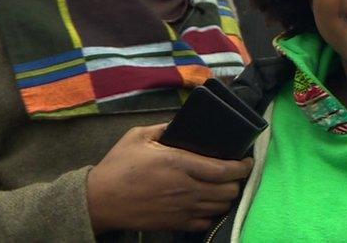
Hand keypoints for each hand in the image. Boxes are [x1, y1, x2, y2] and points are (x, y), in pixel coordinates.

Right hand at [86, 123, 253, 232]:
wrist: (99, 201)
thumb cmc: (118, 167)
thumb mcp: (138, 136)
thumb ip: (164, 127)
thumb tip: (181, 123)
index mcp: (179, 163)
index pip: (225, 169)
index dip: (243, 166)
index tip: (247, 161)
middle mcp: (186, 188)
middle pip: (228, 191)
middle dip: (237, 181)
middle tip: (235, 173)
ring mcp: (181, 209)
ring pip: (220, 207)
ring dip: (227, 197)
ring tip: (224, 187)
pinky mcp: (174, 224)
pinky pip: (205, 222)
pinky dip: (212, 213)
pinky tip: (208, 204)